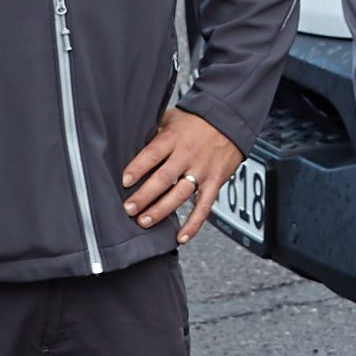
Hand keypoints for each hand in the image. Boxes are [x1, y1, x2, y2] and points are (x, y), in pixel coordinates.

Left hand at [125, 108, 245, 235]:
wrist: (230, 120)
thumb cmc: (197, 120)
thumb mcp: (172, 118)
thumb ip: (154, 132)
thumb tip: (129, 145)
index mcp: (174, 138)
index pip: (153, 154)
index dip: (138, 168)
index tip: (125, 181)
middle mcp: (187, 155)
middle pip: (164, 178)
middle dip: (145, 196)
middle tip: (129, 209)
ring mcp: (202, 171)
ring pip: (180, 195)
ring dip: (161, 210)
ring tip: (144, 222)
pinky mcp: (215, 182)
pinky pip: (204, 207)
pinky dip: (194, 224)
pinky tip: (181, 237)